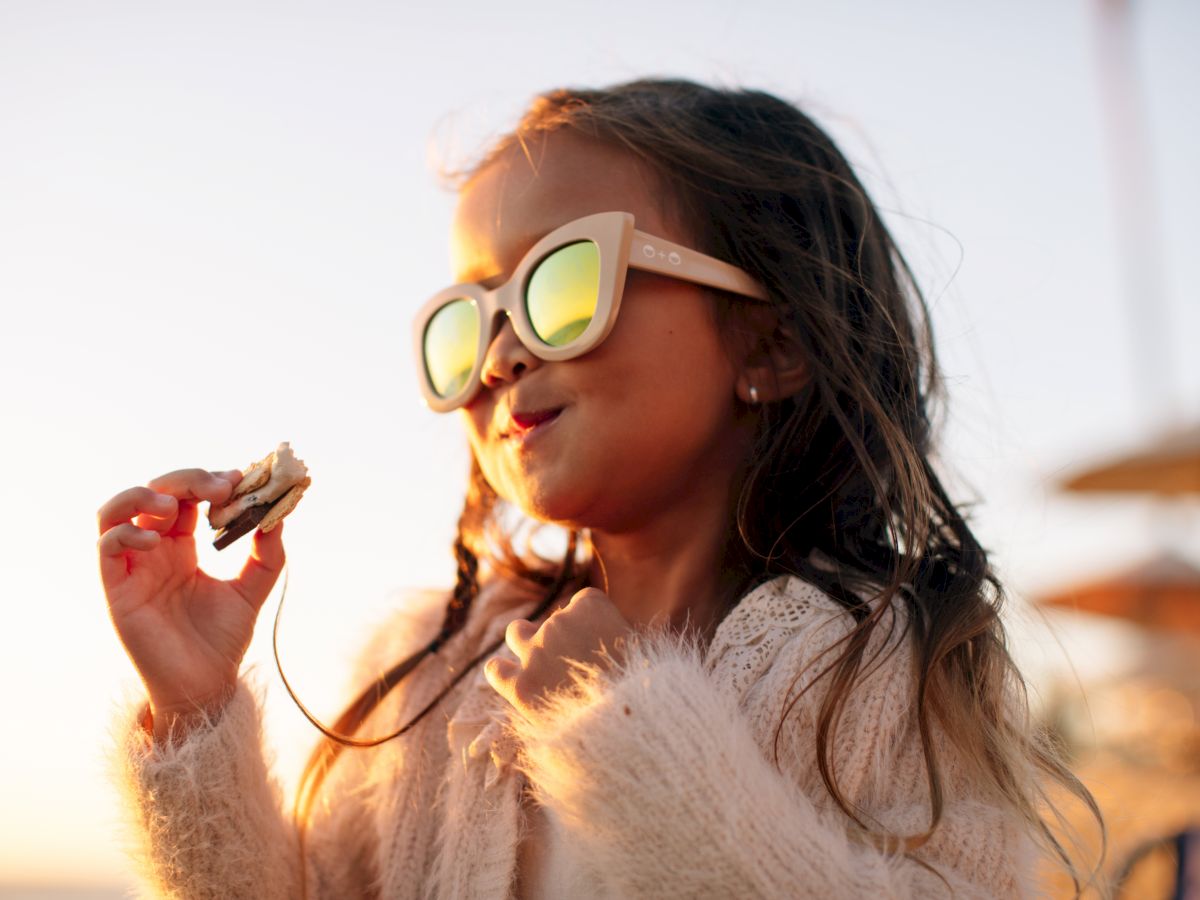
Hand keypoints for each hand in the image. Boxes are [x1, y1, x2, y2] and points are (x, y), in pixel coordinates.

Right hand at [97, 467, 285, 739]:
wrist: (204, 684)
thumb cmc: (222, 640)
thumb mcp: (253, 590)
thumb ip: (267, 555)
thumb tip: (278, 516)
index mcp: (182, 546)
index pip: (187, 497)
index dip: (209, 481)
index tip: (239, 479)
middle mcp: (154, 551)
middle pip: (154, 492)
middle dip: (186, 480)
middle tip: (219, 488)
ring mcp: (133, 567)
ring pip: (116, 510)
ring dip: (144, 496)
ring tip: (176, 506)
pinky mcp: (116, 588)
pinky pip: (107, 546)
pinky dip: (127, 532)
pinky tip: (157, 540)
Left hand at [484, 587, 632, 720]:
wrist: (629, 726)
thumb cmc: (645, 688)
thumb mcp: (641, 647)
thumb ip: (622, 633)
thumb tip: (613, 636)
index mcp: (591, 604)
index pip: (582, 602)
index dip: (589, 623)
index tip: (597, 642)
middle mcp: (558, 621)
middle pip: (552, 621)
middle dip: (560, 637)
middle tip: (575, 664)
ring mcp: (536, 652)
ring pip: (516, 633)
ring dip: (525, 644)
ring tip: (538, 665)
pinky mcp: (520, 685)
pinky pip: (496, 669)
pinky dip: (502, 673)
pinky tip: (511, 680)